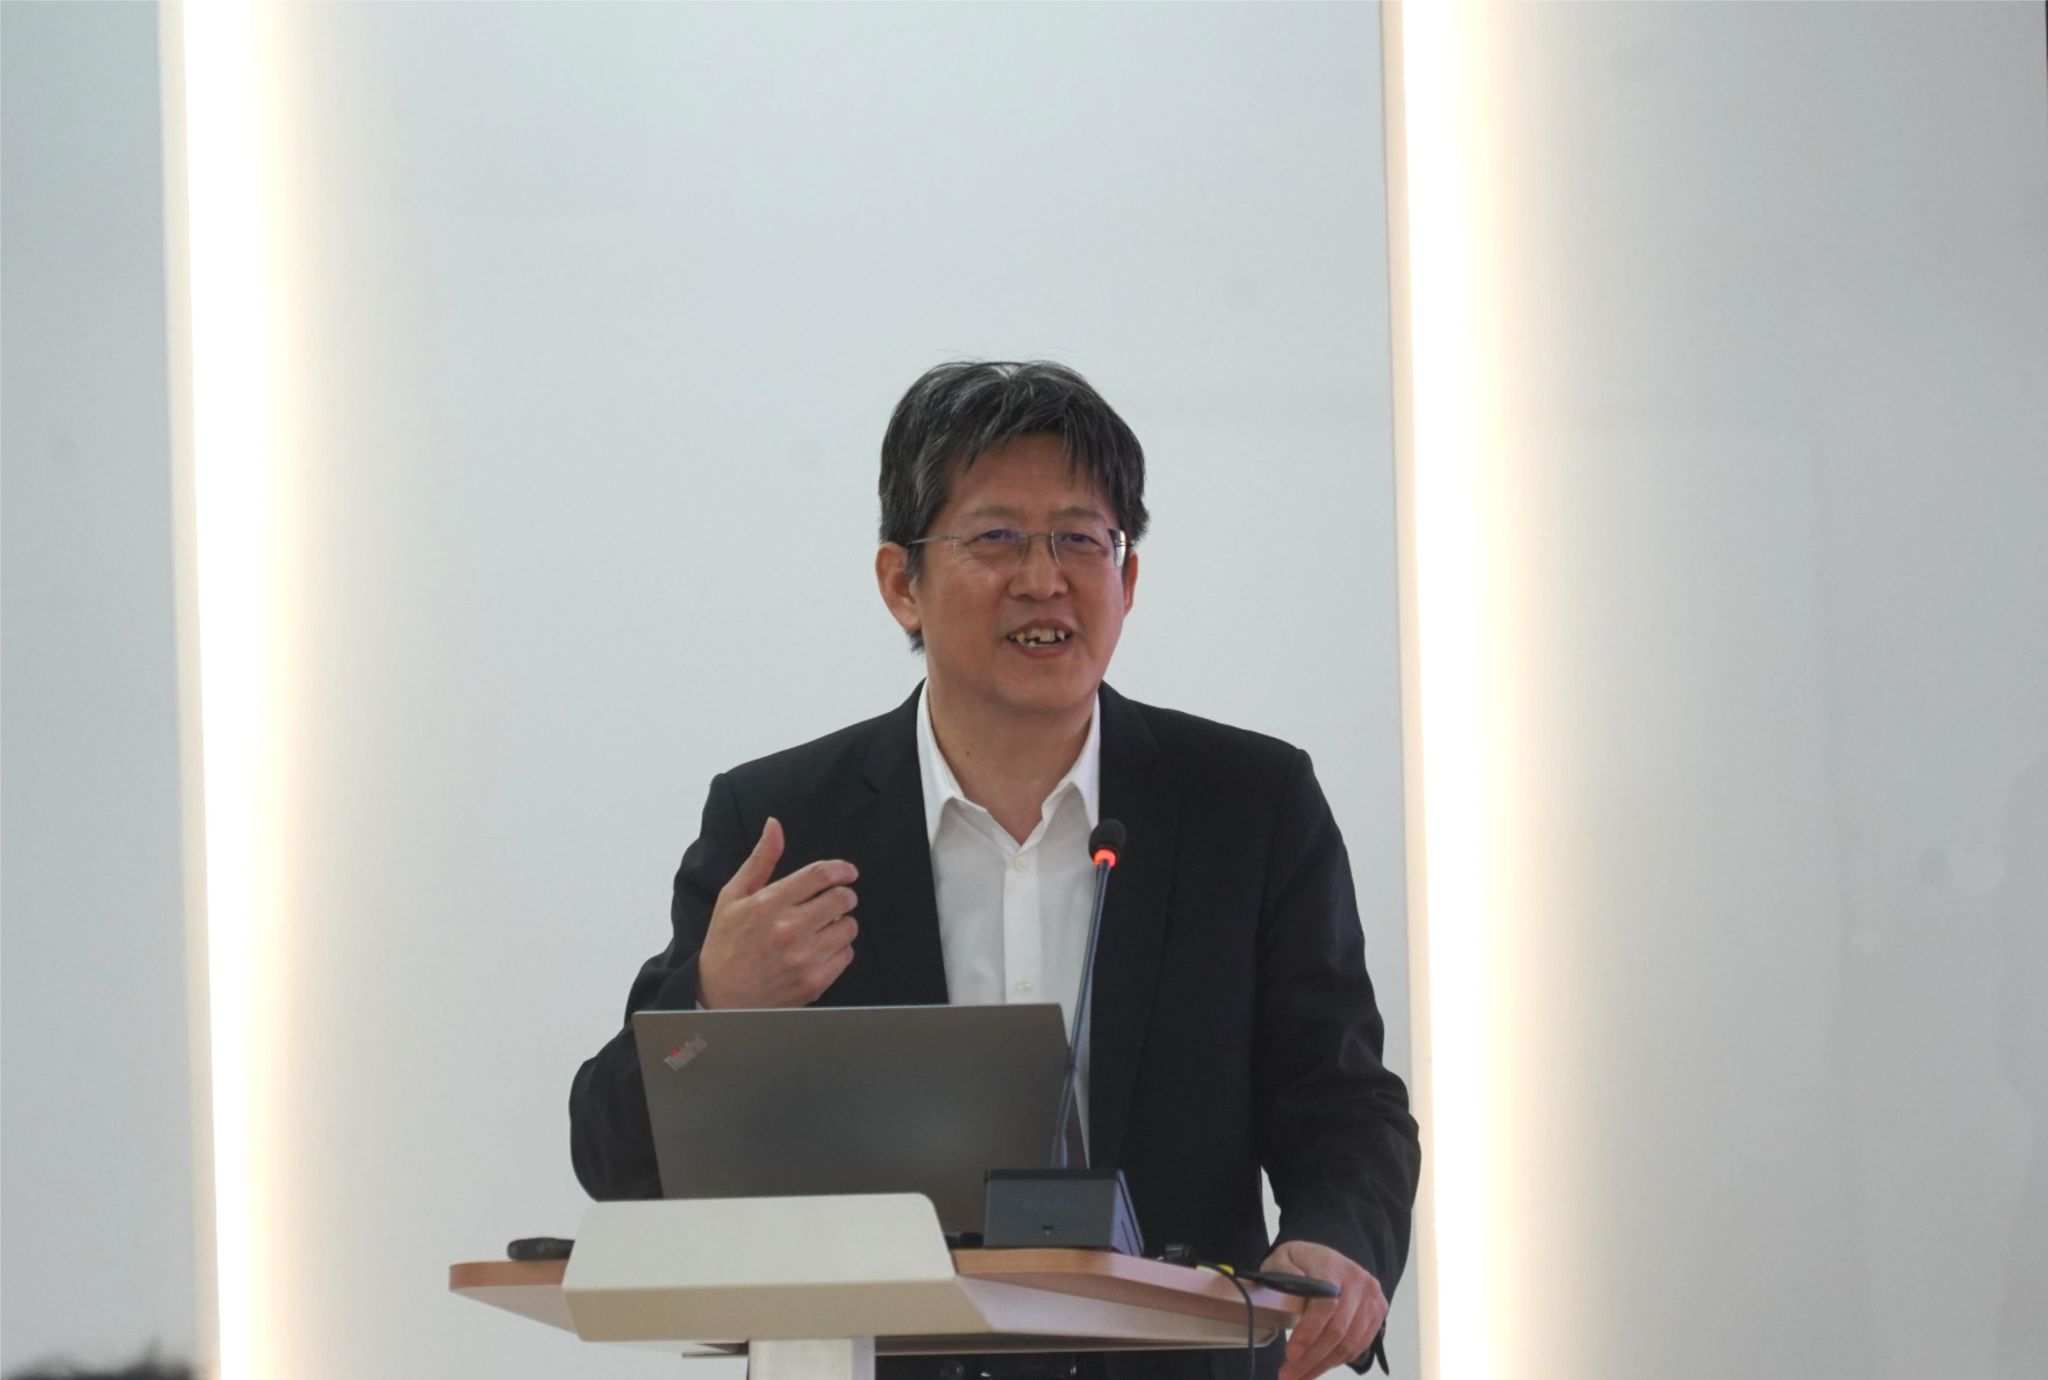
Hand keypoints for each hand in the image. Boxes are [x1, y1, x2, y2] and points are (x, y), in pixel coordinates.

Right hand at [696, 817, 858, 1008]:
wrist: (720, 997)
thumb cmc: (726, 943)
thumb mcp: (733, 896)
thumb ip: (760, 860)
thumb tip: (775, 825)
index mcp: (769, 904)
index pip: (821, 875)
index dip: (841, 869)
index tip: (847, 872)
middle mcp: (789, 930)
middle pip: (842, 898)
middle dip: (844, 895)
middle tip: (835, 900)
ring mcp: (804, 958)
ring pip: (849, 926)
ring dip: (841, 923)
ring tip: (822, 927)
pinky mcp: (814, 981)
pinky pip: (847, 954)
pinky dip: (839, 949)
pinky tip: (819, 950)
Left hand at [1263, 1240, 1386, 1379]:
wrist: (1328, 1258)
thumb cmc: (1301, 1262)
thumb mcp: (1282, 1258)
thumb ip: (1283, 1272)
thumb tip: (1291, 1289)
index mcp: (1333, 1266)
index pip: (1326, 1304)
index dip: (1309, 1332)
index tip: (1290, 1354)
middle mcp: (1358, 1281)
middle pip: (1339, 1330)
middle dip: (1312, 1358)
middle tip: (1289, 1375)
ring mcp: (1372, 1297)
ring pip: (1350, 1343)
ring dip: (1324, 1365)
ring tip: (1300, 1376)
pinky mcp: (1378, 1311)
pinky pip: (1360, 1345)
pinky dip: (1338, 1360)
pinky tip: (1319, 1365)